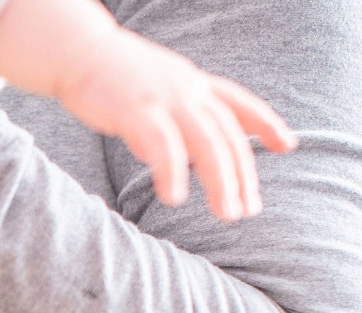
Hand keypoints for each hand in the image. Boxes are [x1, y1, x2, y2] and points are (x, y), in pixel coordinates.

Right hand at [56, 29, 296, 219]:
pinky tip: (174, 197)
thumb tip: (167, 156)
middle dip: (242, 175)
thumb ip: (167, 117)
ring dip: (221, 181)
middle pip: (227, 135)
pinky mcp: (138, 110)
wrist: (75, 49)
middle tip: (248, 210)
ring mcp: (165, 99)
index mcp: (191, 83)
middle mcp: (187, 89)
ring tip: (227, 214)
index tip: (286, 145)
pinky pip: (164, 145)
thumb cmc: (107, 74)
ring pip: (207, 143)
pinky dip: (172, 172)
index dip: (265, 123)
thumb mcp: (151, 86)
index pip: (238, 102)